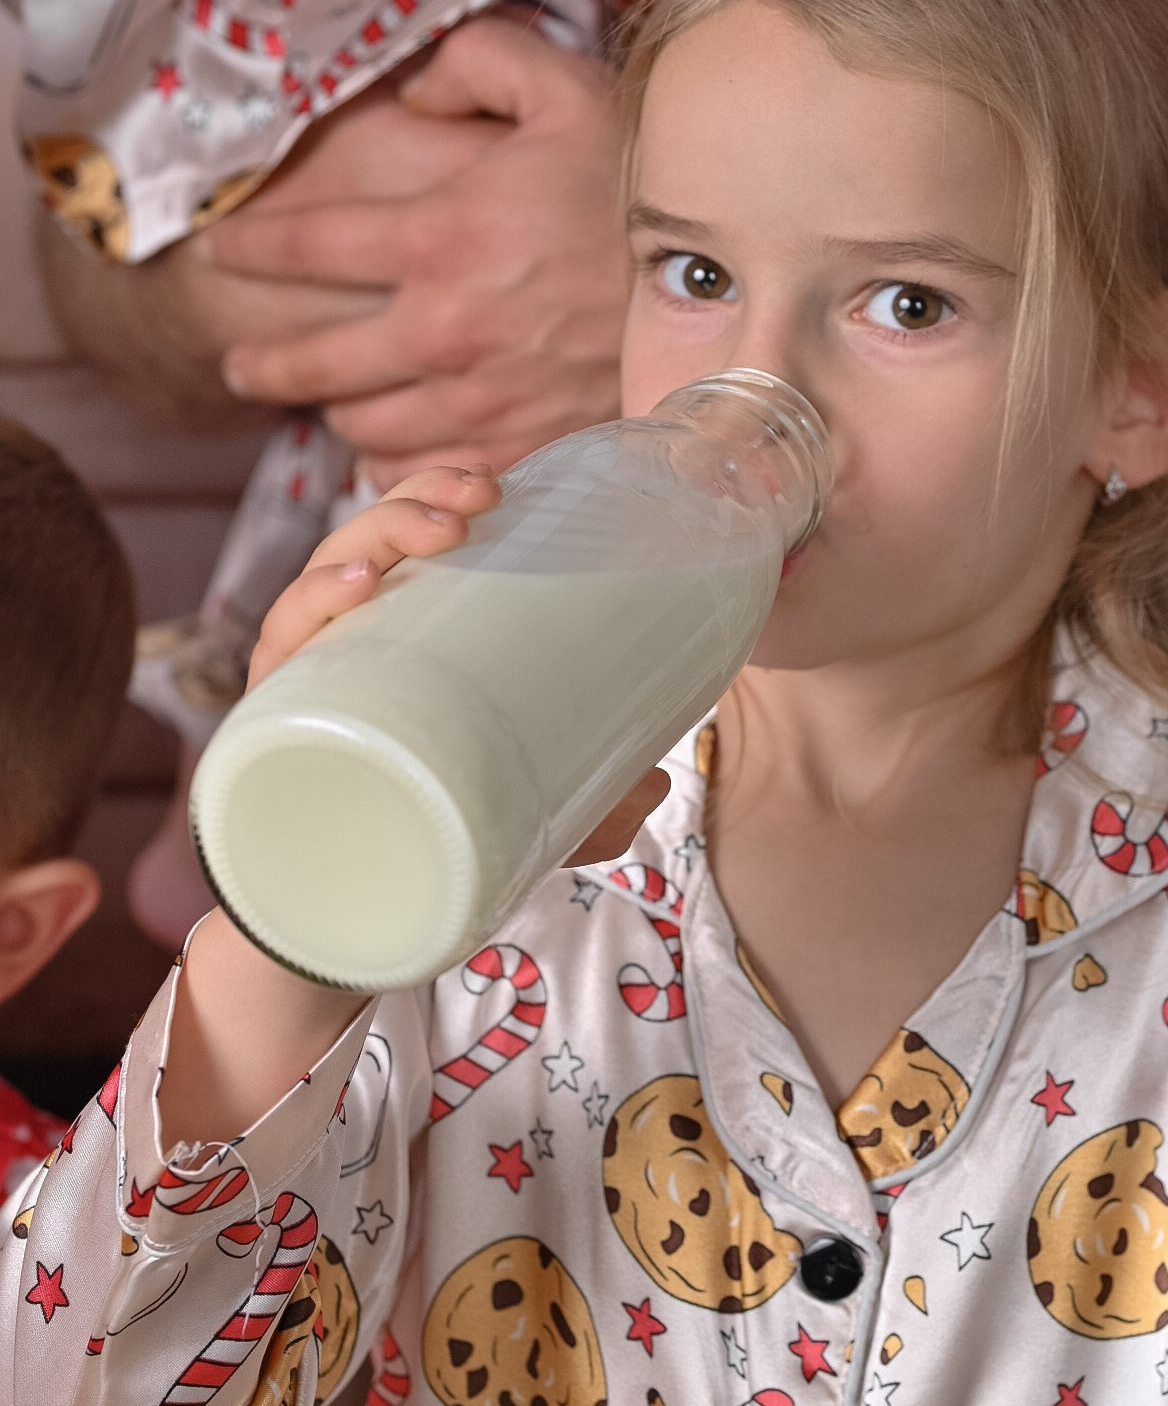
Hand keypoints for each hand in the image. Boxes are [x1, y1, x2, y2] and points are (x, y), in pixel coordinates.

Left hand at [200, 19, 628, 487]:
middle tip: (243, 365)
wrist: (733, 284)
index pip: (306, 246)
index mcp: (441, 236)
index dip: (252, 246)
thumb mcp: (563, 86)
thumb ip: (474, 64)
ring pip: (365, 427)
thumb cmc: (644, 182)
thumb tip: (412, 92)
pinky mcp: (527, 445)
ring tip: (334, 403)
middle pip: (313, 363)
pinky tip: (404, 448)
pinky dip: (404, 465)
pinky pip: (432, 471)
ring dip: (339, 414)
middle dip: (264, 363)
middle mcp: (446, 329)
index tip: (223, 249)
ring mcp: (485, 399)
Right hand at [248, 468, 667, 853]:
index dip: (439, 493)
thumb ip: (592, 801)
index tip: (499, 485)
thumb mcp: (525, 813)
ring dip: (373, 539)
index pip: (406, 539)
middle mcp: (339, 643)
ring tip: (432, 535)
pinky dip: (307, 611)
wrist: (340, 919)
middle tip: (478, 502)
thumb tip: (658, 783)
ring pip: (320, 579)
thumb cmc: (424, 834)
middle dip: (416, 501)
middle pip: (365, 542)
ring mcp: (301, 678)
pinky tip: (353, 593)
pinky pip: (277, 653)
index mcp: (392, 635)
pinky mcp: (272, 723)